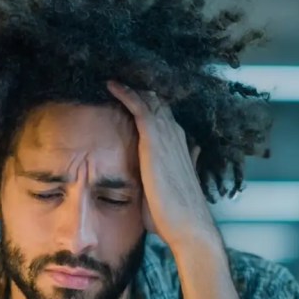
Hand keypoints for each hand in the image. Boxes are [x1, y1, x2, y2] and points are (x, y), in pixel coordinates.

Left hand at [106, 81, 220, 251]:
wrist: (188, 227)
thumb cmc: (174, 217)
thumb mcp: (168, 191)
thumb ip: (166, 175)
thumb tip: (172, 167)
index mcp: (179, 147)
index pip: (164, 116)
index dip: (149, 102)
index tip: (132, 92)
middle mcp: (176, 137)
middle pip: (158, 102)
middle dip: (141, 87)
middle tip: (120, 71)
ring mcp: (168, 137)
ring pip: (150, 100)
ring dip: (132, 84)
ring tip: (114, 71)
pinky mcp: (156, 142)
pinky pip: (141, 108)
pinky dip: (126, 93)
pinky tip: (111, 84)